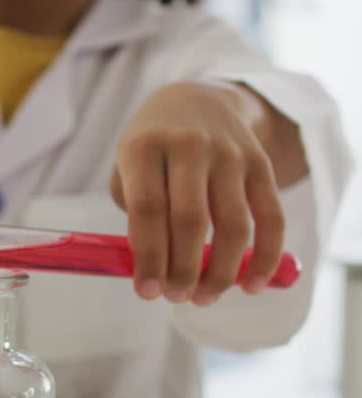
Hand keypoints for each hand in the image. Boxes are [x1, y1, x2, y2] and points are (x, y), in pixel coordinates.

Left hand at [110, 81, 286, 305]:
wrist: (196, 100)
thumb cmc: (153, 151)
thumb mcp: (128, 169)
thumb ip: (136, 218)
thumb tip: (153, 274)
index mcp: (144, 147)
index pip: (148, 207)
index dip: (149, 255)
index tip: (148, 291)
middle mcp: (189, 145)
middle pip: (191, 219)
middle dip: (184, 269)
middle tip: (176, 297)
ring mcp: (229, 153)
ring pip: (233, 224)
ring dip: (221, 271)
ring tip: (204, 297)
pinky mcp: (260, 164)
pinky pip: (270, 217)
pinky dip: (265, 257)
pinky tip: (251, 285)